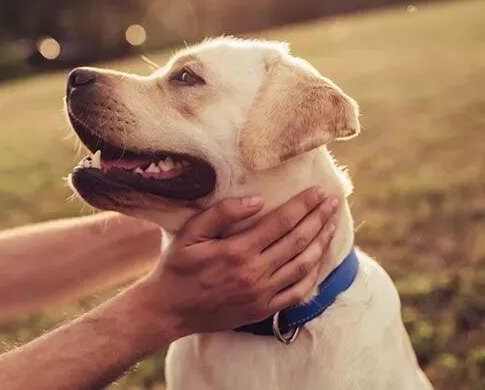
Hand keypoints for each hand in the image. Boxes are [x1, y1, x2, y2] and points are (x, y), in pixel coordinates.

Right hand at [130, 186, 338, 339]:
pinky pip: (298, 292)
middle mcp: (255, 273)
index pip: (281, 222)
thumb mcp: (190, 233)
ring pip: (303, 265)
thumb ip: (221, 214)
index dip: (304, 205)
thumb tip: (257, 200)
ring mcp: (262, 294)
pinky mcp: (263, 309)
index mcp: (237, 251)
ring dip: (321, 243)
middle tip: (333, 202)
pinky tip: (319, 260)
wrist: (169, 310)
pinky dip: (313, 274)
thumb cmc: (177, 267)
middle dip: (319, 218)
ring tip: (332, 225)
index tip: (319, 191)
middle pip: (298, 241)